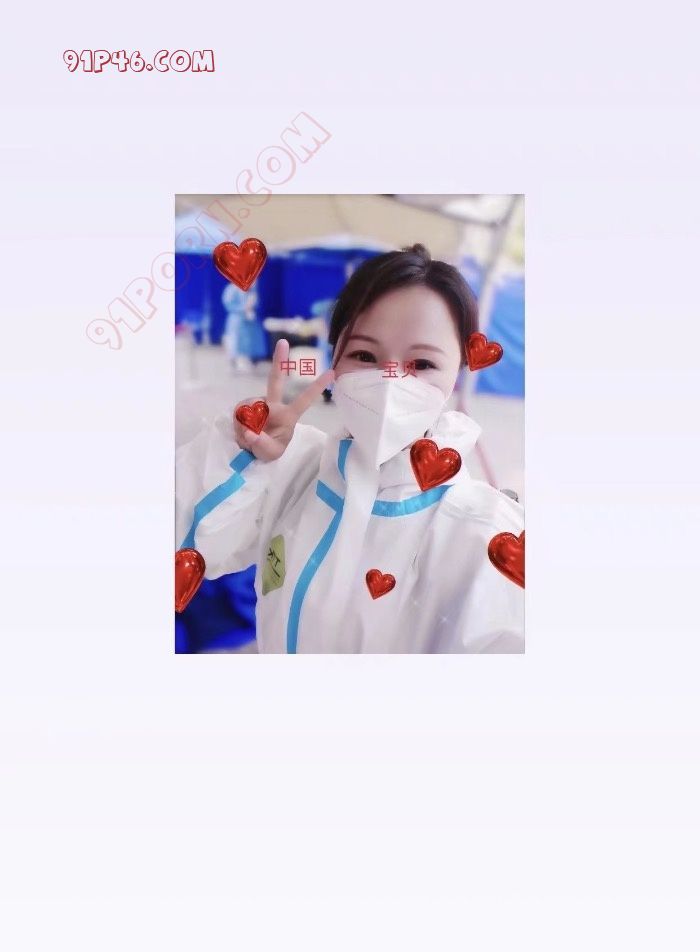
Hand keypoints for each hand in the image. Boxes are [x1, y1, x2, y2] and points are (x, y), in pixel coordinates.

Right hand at [233, 338, 334, 461]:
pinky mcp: (244, 405)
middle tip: (283, 342)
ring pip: (250, 406)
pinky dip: (238, 422)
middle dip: (279, 361)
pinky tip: (242, 429)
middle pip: (275, 380)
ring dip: (246, 423)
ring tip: (249, 435)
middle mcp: (274, 405)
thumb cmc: (268, 449)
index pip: (304, 400)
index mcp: (288, 415)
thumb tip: (250, 432)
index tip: (332, 372)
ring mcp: (259, 402)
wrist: (251, 450)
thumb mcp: (269, 453)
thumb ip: (261, 444)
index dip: (317, 387)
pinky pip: (239, 411)